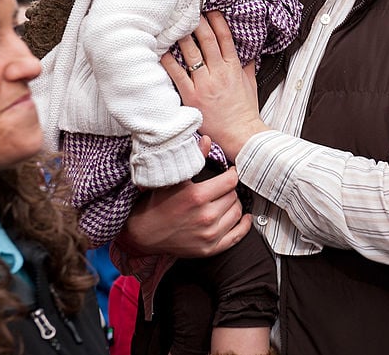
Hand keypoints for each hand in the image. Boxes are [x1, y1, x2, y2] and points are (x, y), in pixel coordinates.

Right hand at [118, 164, 251, 257]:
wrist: (144, 233)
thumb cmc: (158, 202)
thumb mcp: (173, 178)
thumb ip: (193, 158)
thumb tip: (208, 139)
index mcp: (197, 196)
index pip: (230, 180)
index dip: (231, 173)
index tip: (229, 171)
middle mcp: (206, 216)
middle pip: (234, 196)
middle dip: (229, 189)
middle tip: (222, 187)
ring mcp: (209, 235)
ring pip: (237, 213)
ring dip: (234, 205)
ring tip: (225, 200)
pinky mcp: (210, 249)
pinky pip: (237, 236)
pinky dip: (244, 225)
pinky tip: (243, 218)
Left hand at [160, 11, 266, 159]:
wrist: (241, 133)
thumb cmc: (245, 111)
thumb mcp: (250, 85)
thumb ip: (248, 67)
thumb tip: (249, 54)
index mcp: (234, 68)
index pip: (225, 38)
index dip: (217, 21)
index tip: (210, 10)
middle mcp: (219, 72)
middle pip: (207, 40)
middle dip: (198, 23)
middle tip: (189, 11)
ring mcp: (205, 84)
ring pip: (192, 53)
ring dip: (182, 37)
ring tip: (174, 25)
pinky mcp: (192, 96)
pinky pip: (178, 74)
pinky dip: (169, 62)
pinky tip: (162, 52)